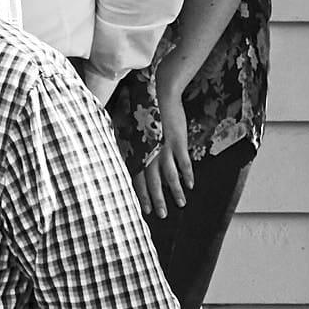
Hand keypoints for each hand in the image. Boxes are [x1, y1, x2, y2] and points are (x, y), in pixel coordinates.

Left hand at [136, 90, 194, 219]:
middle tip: (159, 215)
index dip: (138, 194)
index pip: (134, 177)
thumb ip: (125, 144)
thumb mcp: (127, 127)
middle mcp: (146, 153)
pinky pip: (183, 162)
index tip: (142, 209)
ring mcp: (162, 148)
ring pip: (168, 175)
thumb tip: (118, 155)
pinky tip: (190, 186)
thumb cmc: (139, 108)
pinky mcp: (176, 141)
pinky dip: (187, 174)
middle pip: (150, 181)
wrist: (158, 92)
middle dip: (155, 199)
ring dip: (174, 191)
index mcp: (134, 151)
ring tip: (180, 205)